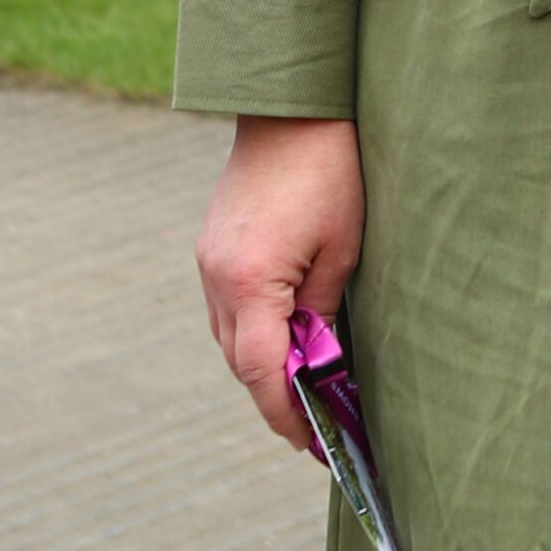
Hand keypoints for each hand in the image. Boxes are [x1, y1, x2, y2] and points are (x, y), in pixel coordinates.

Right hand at [196, 116, 365, 450]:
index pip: (261, 371)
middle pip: (240, 360)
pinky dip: (252, 328)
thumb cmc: (330, 170)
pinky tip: (284, 330)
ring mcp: (208, 261)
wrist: (292, 108)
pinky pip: (227, 306)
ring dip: (261, 361)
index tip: (306, 442)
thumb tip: (317, 356)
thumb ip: (322, 309)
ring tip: (302, 382)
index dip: (283, 413)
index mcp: (251, 282)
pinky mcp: (211, 246)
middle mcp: (217, 277)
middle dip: (273, 395)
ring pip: (229, 336)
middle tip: (311, 421)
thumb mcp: (343, 246)